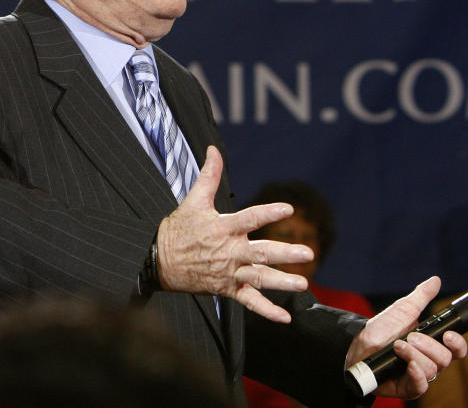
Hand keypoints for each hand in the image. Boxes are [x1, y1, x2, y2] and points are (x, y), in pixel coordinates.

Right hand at [155, 146, 313, 321]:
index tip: (288, 209)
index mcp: (223, 227)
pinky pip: (249, 302)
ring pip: (260, 279)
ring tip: (303, 284)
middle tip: (308, 253)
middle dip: (285, 254)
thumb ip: (208, 175)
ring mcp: (229, 272)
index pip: (250, 218)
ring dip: (282, 283)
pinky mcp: (227, 288)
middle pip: (261, 253)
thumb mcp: (193, 200)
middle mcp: (229, 251)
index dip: (268, 212)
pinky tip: (284, 317)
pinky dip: (266, 311)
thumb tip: (213, 150)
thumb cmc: (179, 228)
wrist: (158, 260)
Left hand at [345, 276, 467, 399]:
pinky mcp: (407, 387)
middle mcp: (428, 360)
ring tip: (398, 346)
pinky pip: (420, 386)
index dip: (457, 344)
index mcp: (431, 344)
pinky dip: (416, 374)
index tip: (448, 335)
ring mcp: (418, 375)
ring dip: (415, 355)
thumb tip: (435, 280)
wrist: (356, 345)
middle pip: (445, 359)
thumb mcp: (402, 310)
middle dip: (428, 346)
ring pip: (432, 370)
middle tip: (411, 336)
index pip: (455, 349)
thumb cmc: (380, 330)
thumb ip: (421, 297)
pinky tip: (408, 365)